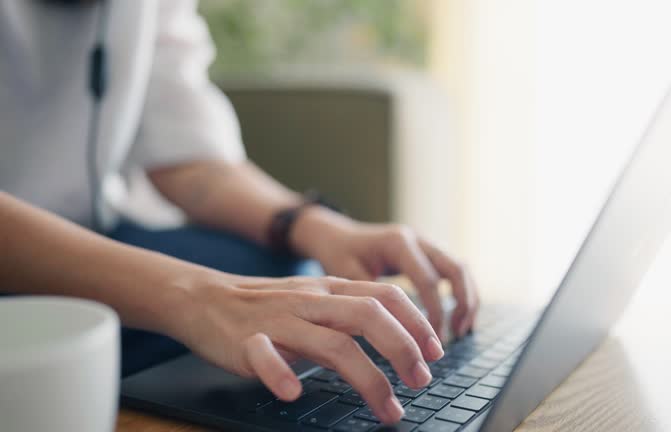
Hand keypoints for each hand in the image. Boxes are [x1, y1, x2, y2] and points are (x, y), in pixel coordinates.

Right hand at [167, 273, 444, 423]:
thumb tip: (400, 337)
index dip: (416, 323)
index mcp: (331, 290)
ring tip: (389, 409)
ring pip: (331, 344)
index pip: (386, 295)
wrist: (205, 299)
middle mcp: (311, 301)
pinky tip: (293, 393)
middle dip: (403, 349)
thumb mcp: (316, 299)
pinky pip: (264, 356)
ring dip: (367, 379)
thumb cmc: (268, 306)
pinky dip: (280, 374)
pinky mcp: (246, 341)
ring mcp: (279, 320)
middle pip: (368, 316)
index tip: (436, 353)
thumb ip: (352, 312)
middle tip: (422, 382)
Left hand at [291, 207, 479, 340]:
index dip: (435, 312)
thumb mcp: (345, 275)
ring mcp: (426, 242)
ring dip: (467, 298)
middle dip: (462, 303)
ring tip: (462, 329)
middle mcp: (417, 238)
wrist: (336, 234)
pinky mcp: (428, 252)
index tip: (429, 340)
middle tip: (457, 334)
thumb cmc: (338, 254)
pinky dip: (461, 293)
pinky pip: (454, 270)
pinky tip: (457, 318)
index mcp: (398, 242)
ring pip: (461, 268)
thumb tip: (393, 332)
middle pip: (456, 269)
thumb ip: (369, 297)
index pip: (429, 280)